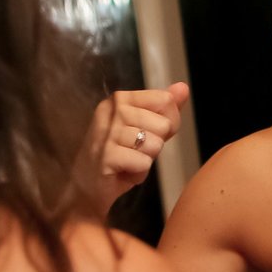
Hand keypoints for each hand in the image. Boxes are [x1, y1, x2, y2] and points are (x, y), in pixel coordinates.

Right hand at [89, 83, 188, 203]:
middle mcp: (112, 109)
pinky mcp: (106, 155)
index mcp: (121, 98)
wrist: (88, 184)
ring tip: (128, 161)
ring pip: (155, 145)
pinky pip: (144, 163)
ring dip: (146, 160)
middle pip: (164, 124)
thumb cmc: (121, 153)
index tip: (145, 133)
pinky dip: (138, 173)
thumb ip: (165, 107)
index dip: (166, 124)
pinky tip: (123, 171)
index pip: (166, 100)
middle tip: (133, 151)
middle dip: (156, 144)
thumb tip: (183, 86)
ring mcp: (107, 131)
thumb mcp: (147, 127)